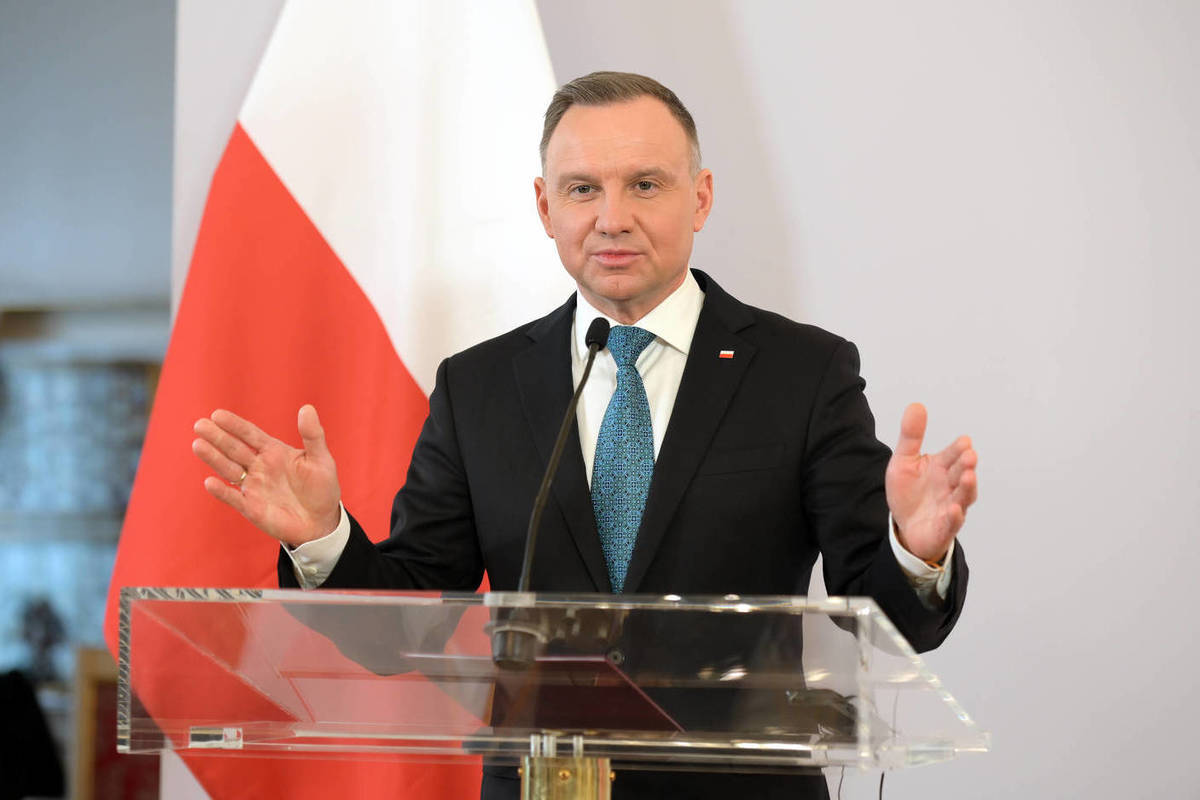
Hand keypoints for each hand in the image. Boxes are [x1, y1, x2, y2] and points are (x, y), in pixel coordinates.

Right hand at [192, 405, 341, 547]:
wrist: (321, 521)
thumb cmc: (322, 487)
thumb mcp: (321, 459)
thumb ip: (313, 435)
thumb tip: (307, 408)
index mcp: (274, 451)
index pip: (250, 434)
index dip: (234, 425)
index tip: (217, 414)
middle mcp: (259, 466)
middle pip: (234, 449)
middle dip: (218, 437)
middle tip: (200, 425)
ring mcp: (253, 486)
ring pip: (229, 469)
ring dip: (214, 458)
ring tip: (198, 444)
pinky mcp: (251, 507)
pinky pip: (233, 498)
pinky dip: (222, 491)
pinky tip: (210, 482)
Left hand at [885, 403, 977, 562]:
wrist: (905, 525)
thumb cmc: (909, 492)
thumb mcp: (904, 461)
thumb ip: (911, 436)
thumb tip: (917, 405)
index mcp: (942, 467)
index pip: (953, 455)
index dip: (958, 449)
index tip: (964, 441)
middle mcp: (950, 486)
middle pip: (960, 473)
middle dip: (965, 464)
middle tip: (970, 455)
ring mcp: (950, 507)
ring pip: (963, 497)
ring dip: (967, 487)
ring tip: (968, 476)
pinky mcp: (944, 527)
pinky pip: (951, 523)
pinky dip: (954, 517)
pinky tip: (955, 509)